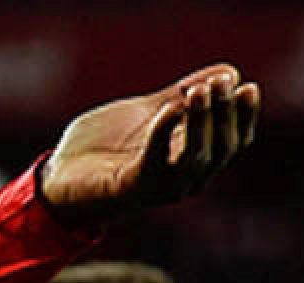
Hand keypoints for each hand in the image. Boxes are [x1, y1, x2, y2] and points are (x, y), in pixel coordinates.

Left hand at [40, 63, 259, 225]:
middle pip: (221, 149)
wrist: (56, 176)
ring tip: (198, 92)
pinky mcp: (130, 189)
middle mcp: (182, 180)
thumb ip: (181, 95)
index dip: (243, 116)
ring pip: (196, 158)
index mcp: (190, 161)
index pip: (232, 142)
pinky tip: (167, 110)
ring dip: (202, 123)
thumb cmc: (101, 147)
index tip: (247, 86)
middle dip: (225, 113)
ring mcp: (158, 188)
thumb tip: (227, 72)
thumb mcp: (147, 113)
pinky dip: (163, 134)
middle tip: (220, 84)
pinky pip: (156, 163)